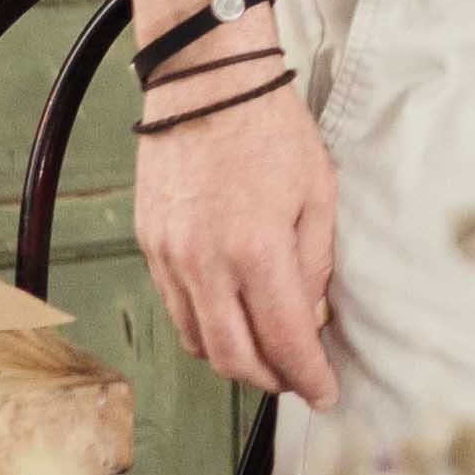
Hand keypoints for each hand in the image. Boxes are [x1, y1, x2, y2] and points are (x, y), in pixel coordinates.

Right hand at [133, 67, 336, 406]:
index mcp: (256, 249)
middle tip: (296, 380)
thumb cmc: (270, 128)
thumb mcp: (317, 192)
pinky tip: (230, 321)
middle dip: (269, 379)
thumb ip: (315, 264)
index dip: (307, 376)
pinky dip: (204, 328)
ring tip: (266, 356)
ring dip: (233, 360)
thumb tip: (309, 319)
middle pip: (233, 357)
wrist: (207, 82)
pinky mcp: (149, 244)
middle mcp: (205, 262)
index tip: (325, 393)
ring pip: (197, 340)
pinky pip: (175, 308)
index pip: (283, 339)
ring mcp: (169, 256)